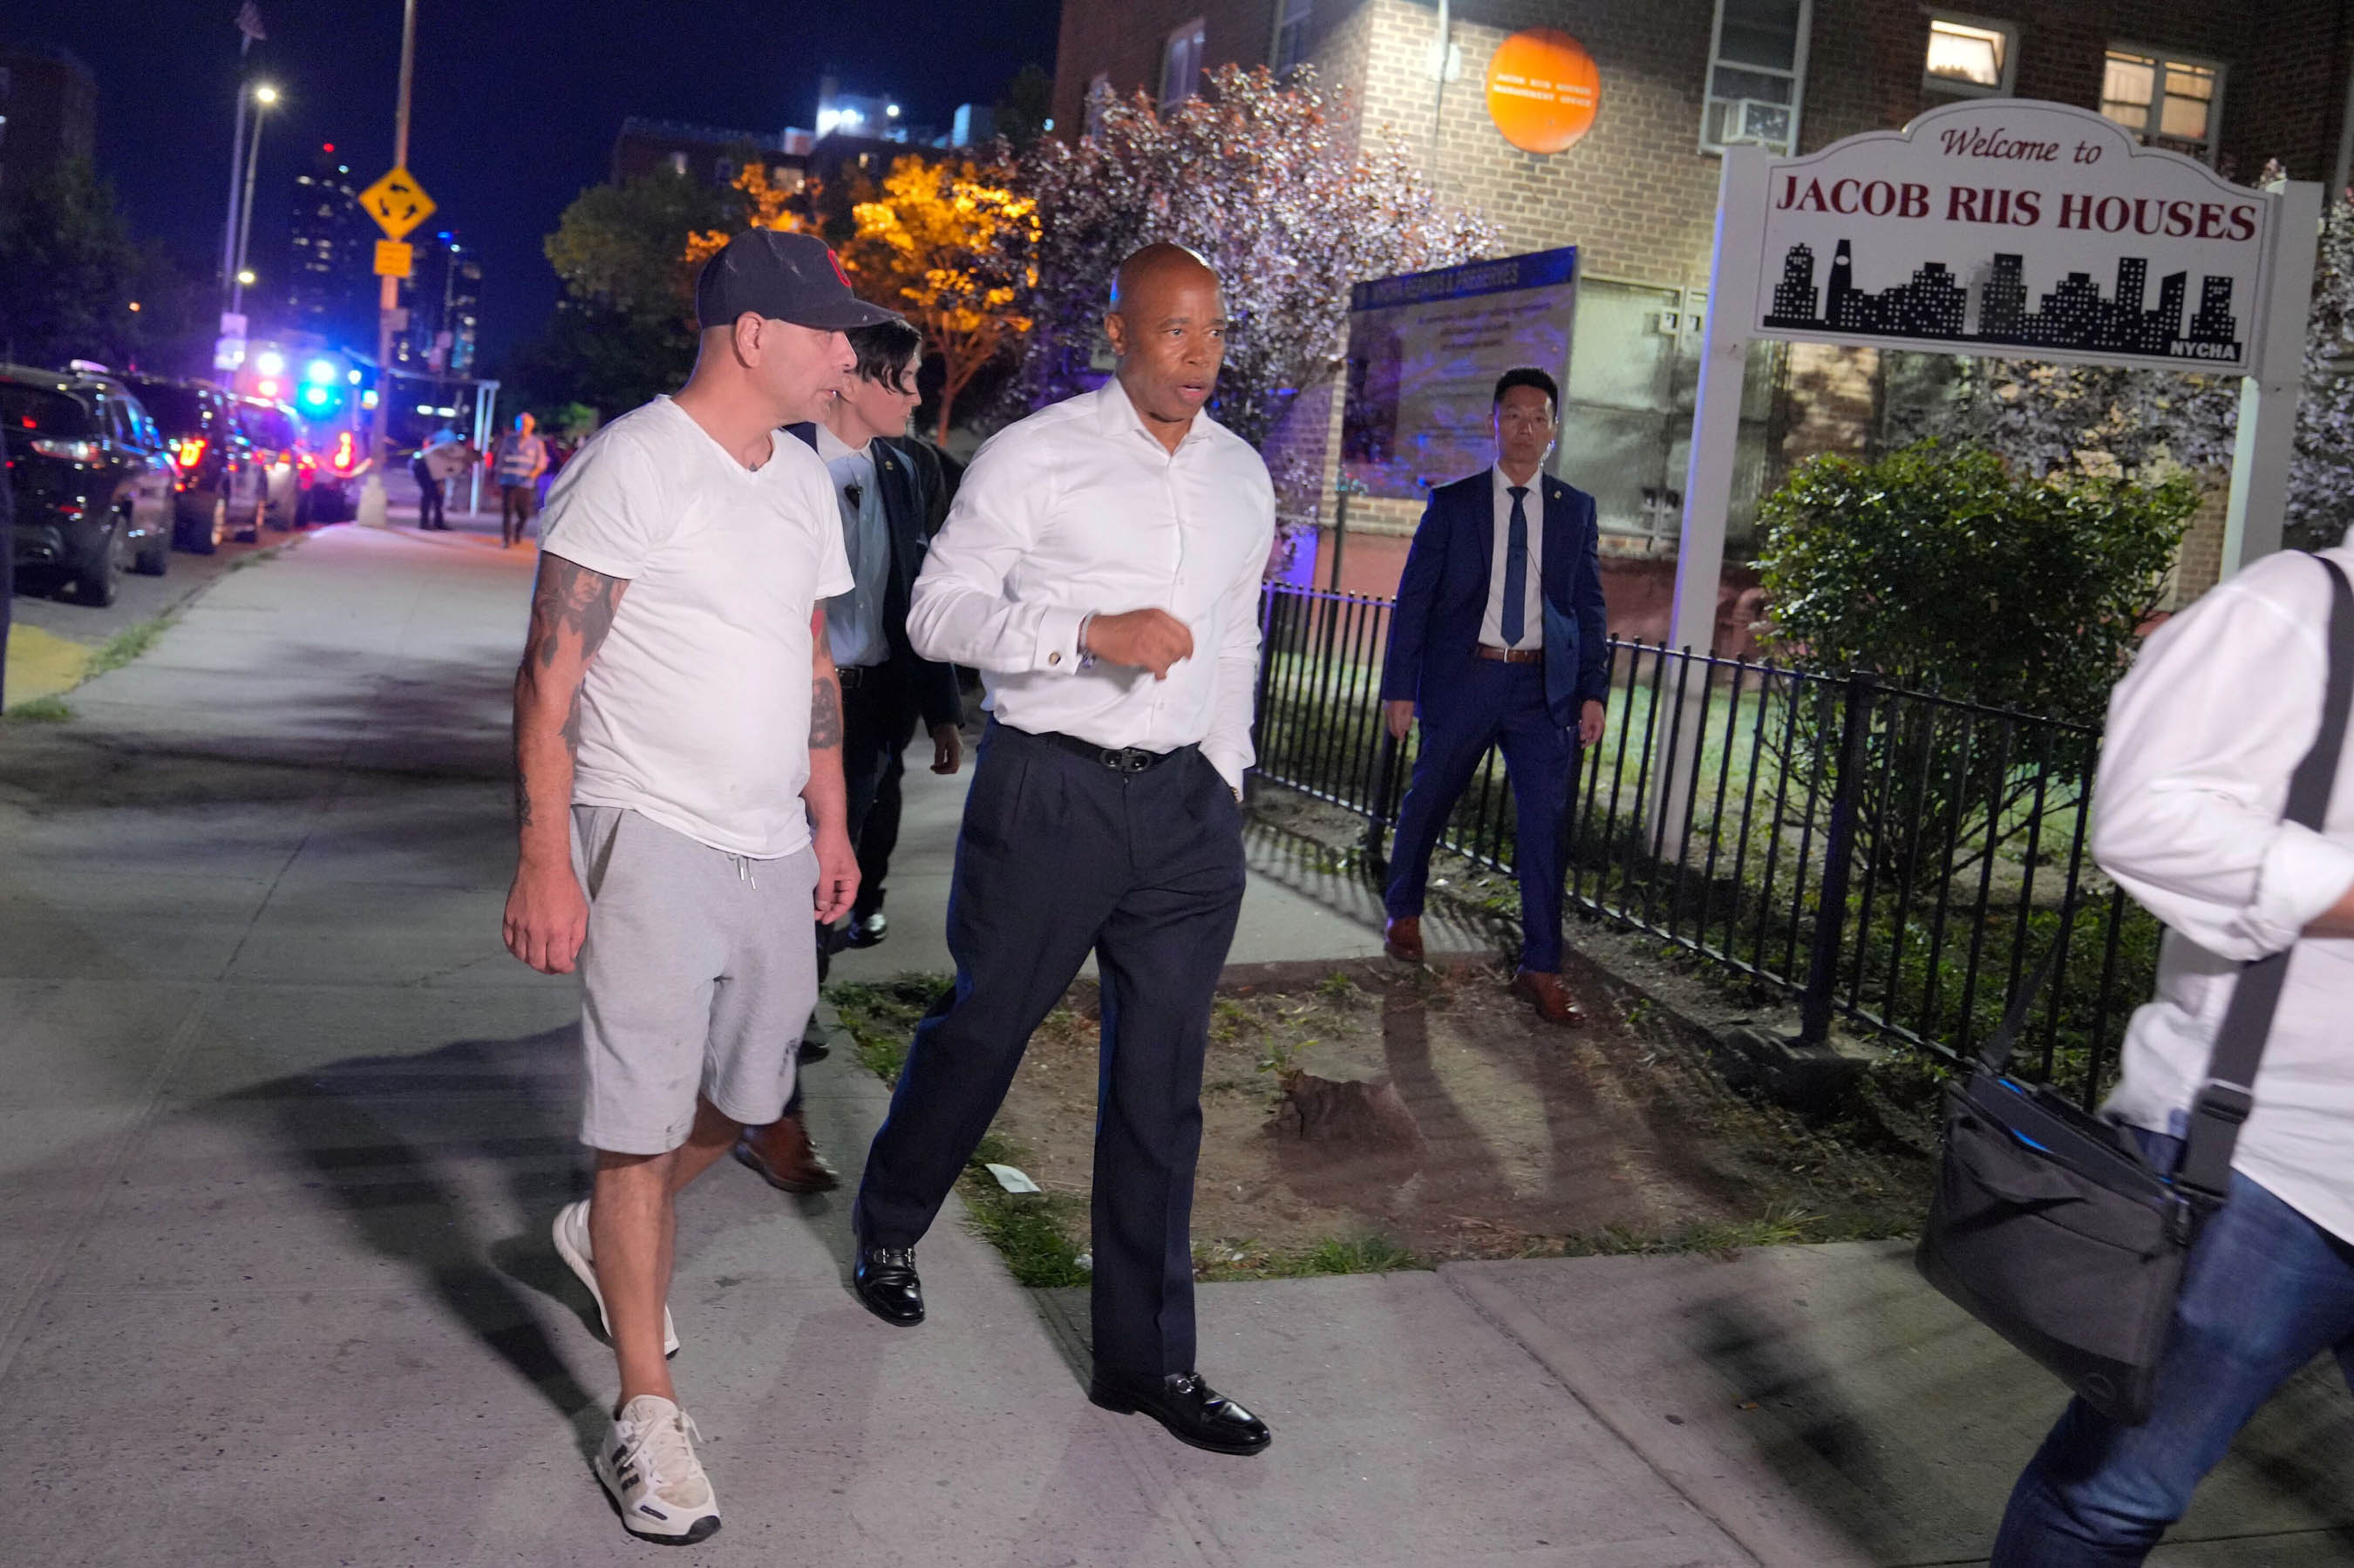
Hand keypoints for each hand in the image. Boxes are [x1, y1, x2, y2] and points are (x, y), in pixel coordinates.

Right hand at [504, 859, 588, 974]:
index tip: (568, 966)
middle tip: (555, 965)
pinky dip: (517, 950)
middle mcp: (536, 931)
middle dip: (549, 969)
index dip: (564, 968)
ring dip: (533, 960)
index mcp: (557, 931)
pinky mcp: (509, 918)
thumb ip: (576, 938)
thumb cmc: (565, 887)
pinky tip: (526, 947)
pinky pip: (509, 943)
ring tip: (542, 956)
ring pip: (522, 956)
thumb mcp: (580, 913)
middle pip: (538, 964)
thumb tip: (570, 955)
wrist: (543, 866)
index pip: (557, 963)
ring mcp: (520, 925)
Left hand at [812, 824, 859, 924]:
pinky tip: (809, 893)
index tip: (823, 920)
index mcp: (852, 879)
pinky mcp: (830, 866)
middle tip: (812, 914)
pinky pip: (826, 883)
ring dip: (822, 899)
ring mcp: (839, 871)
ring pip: (831, 891)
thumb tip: (823, 908)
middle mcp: (847, 877)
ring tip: (809, 905)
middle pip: (839, 899)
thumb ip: (825, 892)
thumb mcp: (826, 872)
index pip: (846, 903)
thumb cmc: (829, 847)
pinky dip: (819, 889)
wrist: (827, 824)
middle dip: (827, 907)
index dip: (835, 913)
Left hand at [930, 721, 962, 774]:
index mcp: (957, 749)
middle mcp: (959, 752)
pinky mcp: (955, 752)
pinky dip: (944, 764)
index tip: (935, 769)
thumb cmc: (943, 729)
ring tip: (933, 766)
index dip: (945, 771)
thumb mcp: (939, 741)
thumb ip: (939, 753)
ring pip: (952, 766)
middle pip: (954, 768)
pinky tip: (937, 763)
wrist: (946, 722)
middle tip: (932, 768)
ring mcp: (958, 752)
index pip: (954, 766)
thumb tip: (937, 765)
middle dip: (943, 770)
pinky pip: (951, 762)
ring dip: (943, 768)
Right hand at [1084, 608, 1192, 679]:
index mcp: (1157, 615)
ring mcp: (1147, 637)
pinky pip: (1159, 666)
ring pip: (1170, 657)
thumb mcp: (1144, 617)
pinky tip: (1158, 674)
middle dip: (1178, 657)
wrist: (1099, 631)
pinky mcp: (1140, 651)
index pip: (1184, 631)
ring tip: (1161, 668)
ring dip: (1167, 666)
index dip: (1189, 645)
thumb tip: (1175, 640)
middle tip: (1173, 662)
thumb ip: (1161, 626)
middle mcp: (1154, 624)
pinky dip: (1161, 673)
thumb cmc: (1119, 626)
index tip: (1188, 652)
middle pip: (1179, 645)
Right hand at [1384, 699, 1415, 742]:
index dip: (1399, 736)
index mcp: (1396, 715)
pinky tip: (1395, 724)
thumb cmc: (1406, 697)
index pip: (1397, 729)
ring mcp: (1386, 711)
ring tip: (1399, 731)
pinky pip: (1387, 719)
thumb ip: (1408, 719)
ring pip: (1388, 724)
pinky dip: (1391, 723)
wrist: (1398, 686)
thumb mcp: (1410, 708)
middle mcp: (1389, 714)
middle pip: (1391, 728)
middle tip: (1401, 737)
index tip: (1402, 740)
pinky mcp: (1385, 708)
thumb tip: (1406, 729)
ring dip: (1393, 729)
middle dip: (1396, 734)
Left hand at [1578, 699, 1605, 747]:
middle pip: (1592, 735)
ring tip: (1580, 723)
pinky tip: (1581, 721)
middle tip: (1579, 732)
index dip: (1588, 743)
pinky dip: (1584, 725)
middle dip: (1585, 735)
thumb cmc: (1590, 709)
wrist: (1592, 698)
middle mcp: (1599, 726)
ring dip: (1584, 729)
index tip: (1581, 746)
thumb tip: (1582, 739)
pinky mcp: (1594, 719)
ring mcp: (1597, 722)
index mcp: (1599, 727)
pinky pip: (1589, 725)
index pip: (1594, 739)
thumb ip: (1584, 730)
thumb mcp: (1586, 720)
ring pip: (1590, 730)